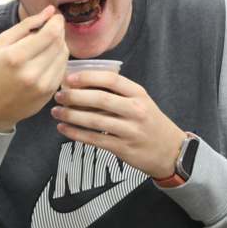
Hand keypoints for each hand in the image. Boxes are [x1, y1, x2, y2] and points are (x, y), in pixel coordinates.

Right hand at [0, 5, 68, 131]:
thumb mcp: (0, 43)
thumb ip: (26, 24)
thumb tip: (49, 11)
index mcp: (16, 57)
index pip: (51, 33)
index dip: (57, 21)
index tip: (54, 16)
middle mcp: (32, 73)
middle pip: (60, 43)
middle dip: (59, 30)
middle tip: (50, 27)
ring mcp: (43, 86)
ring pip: (64, 55)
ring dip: (60, 44)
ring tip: (46, 43)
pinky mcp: (49, 94)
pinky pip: (62, 68)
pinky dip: (58, 59)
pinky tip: (46, 58)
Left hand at [51, 71, 186, 178]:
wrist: (170, 151)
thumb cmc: (149, 121)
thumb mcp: (140, 101)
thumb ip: (117, 93)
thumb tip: (81, 85)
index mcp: (138, 94)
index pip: (111, 79)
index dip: (88, 77)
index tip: (69, 78)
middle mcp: (135, 110)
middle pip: (100, 99)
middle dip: (75, 96)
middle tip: (58, 95)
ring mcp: (130, 130)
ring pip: (95, 121)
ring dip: (71, 116)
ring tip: (56, 112)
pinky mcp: (123, 149)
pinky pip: (95, 139)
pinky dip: (76, 134)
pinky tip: (63, 129)